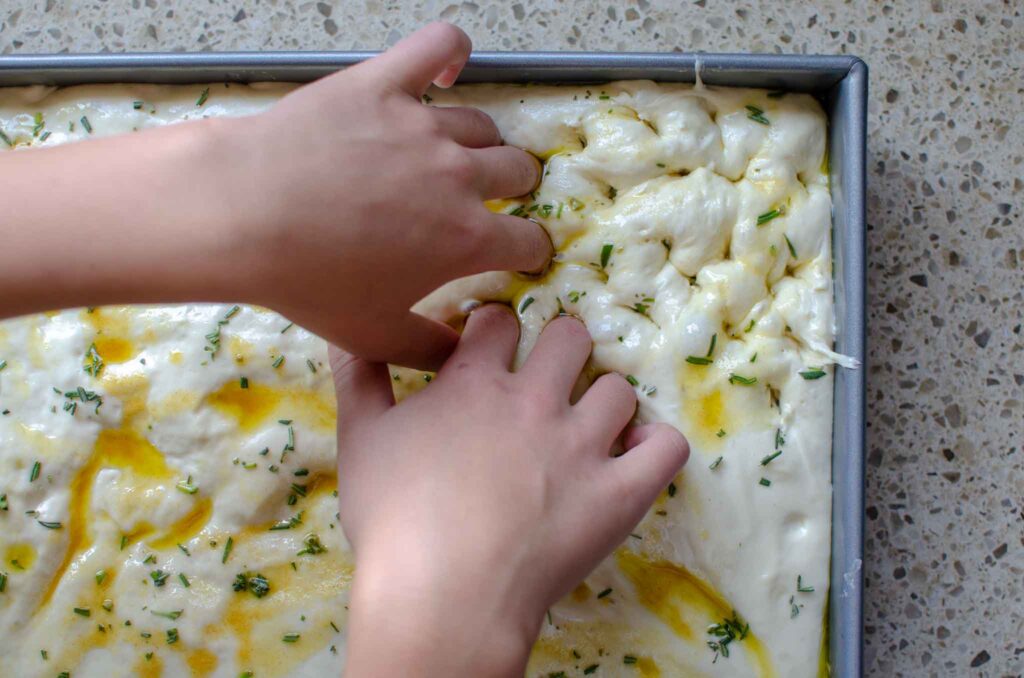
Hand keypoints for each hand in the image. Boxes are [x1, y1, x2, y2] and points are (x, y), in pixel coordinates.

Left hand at [228, 22, 549, 368]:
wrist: (243, 215)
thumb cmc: (308, 282)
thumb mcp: (372, 335)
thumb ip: (430, 348)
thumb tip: (463, 355)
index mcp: (465, 238)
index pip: (529, 240)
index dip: (530, 251)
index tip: (520, 253)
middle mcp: (458, 176)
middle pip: (517, 171)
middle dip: (513, 190)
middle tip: (485, 199)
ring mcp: (423, 124)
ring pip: (481, 125)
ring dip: (480, 144)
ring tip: (455, 154)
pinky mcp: (384, 84)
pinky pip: (437, 47)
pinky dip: (451, 52)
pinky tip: (447, 69)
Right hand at [333, 305, 689, 676]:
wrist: (442, 596)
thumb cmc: (394, 522)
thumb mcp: (360, 441)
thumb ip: (358, 379)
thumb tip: (344, 331)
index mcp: (474, 384)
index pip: (499, 320)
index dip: (494, 328)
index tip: (489, 347)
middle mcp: (535, 401)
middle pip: (570, 336)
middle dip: (561, 347)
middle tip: (547, 381)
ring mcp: (583, 445)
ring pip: (619, 390)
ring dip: (605, 402)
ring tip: (588, 429)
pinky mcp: (620, 492)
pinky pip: (665, 448)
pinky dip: (656, 445)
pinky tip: (635, 456)